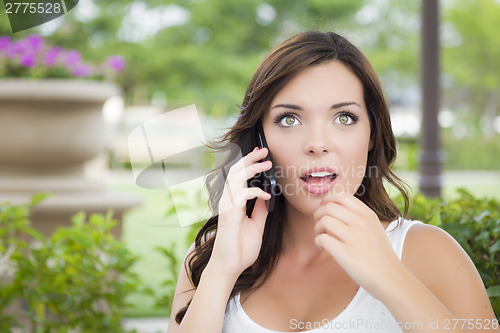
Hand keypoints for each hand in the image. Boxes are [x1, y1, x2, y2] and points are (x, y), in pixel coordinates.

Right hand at [209, 147, 271, 278]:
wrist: (231, 266)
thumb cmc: (241, 248)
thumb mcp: (257, 225)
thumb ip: (260, 209)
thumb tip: (266, 195)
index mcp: (234, 202)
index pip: (240, 177)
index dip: (249, 164)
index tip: (262, 156)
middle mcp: (228, 200)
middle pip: (236, 171)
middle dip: (249, 159)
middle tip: (263, 150)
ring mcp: (227, 206)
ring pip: (236, 178)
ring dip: (251, 168)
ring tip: (266, 162)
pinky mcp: (228, 213)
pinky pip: (240, 194)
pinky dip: (254, 191)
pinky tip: (265, 194)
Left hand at [313, 193, 401, 297]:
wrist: (390, 278)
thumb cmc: (378, 254)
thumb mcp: (373, 227)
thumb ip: (356, 215)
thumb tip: (329, 205)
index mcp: (368, 214)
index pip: (341, 196)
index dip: (328, 201)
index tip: (325, 210)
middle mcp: (361, 223)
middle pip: (328, 207)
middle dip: (318, 215)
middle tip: (320, 225)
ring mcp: (354, 238)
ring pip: (323, 221)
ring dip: (317, 228)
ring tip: (322, 236)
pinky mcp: (346, 254)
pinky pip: (322, 239)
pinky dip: (318, 242)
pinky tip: (324, 248)